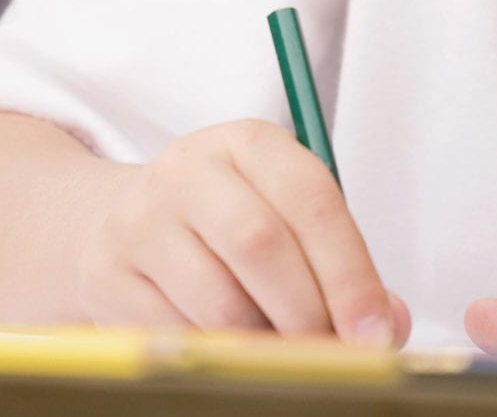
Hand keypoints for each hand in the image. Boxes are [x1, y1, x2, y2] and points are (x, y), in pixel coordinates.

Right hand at [76, 119, 409, 345]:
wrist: (126, 219)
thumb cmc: (232, 220)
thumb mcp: (290, 216)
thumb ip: (343, 263)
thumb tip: (388, 323)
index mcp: (251, 143)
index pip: (312, 200)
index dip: (350, 272)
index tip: (375, 330)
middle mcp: (190, 170)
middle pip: (261, 244)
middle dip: (311, 311)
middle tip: (338, 352)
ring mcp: (141, 220)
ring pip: (220, 301)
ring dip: (269, 343)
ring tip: (293, 353)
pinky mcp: (107, 274)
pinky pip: (178, 334)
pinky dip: (222, 355)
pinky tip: (241, 352)